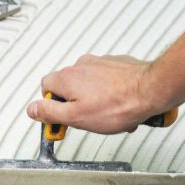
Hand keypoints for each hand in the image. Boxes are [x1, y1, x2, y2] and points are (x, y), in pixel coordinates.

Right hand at [26, 54, 167, 133]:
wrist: (151, 90)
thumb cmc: (118, 105)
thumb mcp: (76, 117)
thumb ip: (50, 113)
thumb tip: (32, 110)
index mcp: (67, 77)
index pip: (46, 88)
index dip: (52, 107)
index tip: (60, 121)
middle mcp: (82, 65)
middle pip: (70, 88)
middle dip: (79, 107)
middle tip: (90, 121)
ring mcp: (101, 63)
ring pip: (91, 87)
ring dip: (97, 102)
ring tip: (111, 115)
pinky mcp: (117, 65)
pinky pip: (108, 82)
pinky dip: (112, 94)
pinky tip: (122, 106)